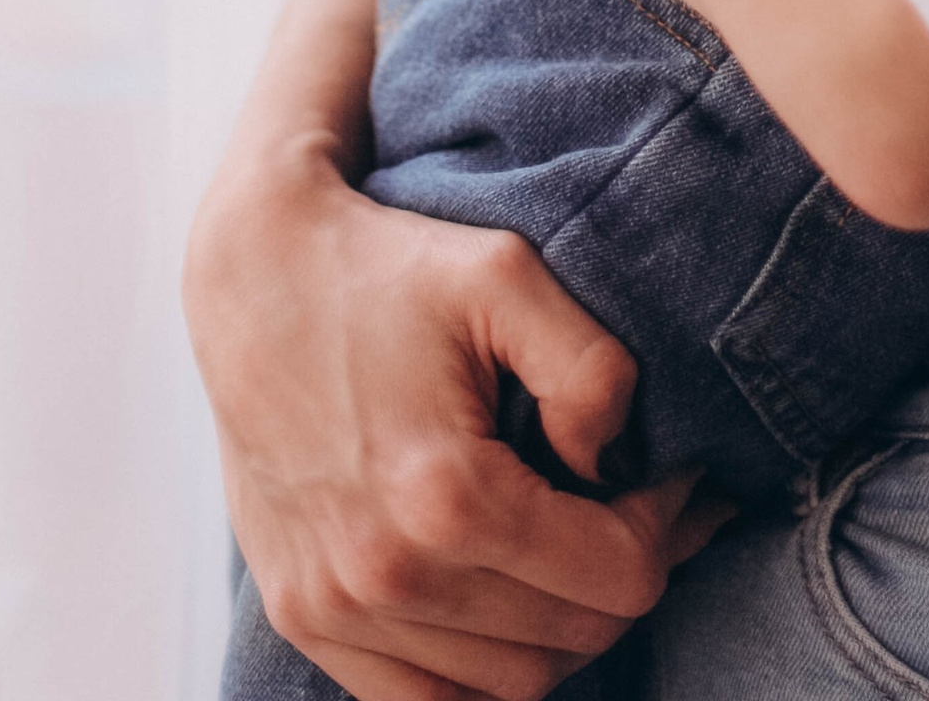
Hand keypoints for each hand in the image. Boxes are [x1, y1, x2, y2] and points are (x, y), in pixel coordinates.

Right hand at [188, 159, 718, 699]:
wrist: (255, 278)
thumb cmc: (385, 269)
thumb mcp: (506, 273)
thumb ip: (591, 369)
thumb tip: (616, 461)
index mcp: (447, 496)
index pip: (618, 578)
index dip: (667, 527)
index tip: (673, 475)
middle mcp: (388, 574)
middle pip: (572, 638)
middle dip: (627, 574)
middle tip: (640, 510)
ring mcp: (337, 608)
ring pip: (509, 685)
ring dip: (562, 629)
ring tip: (575, 549)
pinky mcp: (304, 617)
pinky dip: (482, 671)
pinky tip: (505, 601)